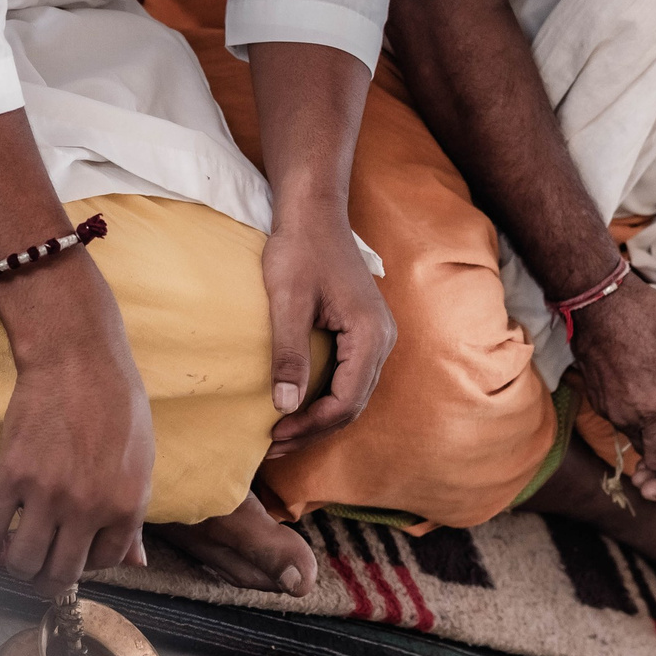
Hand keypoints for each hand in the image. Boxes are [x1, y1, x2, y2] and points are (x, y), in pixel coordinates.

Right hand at [0, 338, 153, 597]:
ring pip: (21, 562)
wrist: (76, 360)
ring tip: (14, 556)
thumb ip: (133, 517)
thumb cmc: (116, 404)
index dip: (87, 564)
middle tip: (39, 572)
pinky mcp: (10, 476)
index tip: (75, 555)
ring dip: (16, 567)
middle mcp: (88, 507)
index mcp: (126, 505)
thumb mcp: (141, 461)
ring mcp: (47, 494)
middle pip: (59, 573)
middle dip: (48, 581)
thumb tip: (136, 562)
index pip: (104, 563)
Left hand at [261, 213, 396, 456]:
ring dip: (318, 417)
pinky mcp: (363, 331)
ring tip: (280, 430)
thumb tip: (285, 407)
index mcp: (370, 335)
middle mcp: (383, 339)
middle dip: (313, 429)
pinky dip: (323, 397)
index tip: (273, 434)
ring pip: (352, 394)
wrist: (314, 211)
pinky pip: (349, 376)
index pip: (346, 401)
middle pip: (353, 404)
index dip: (309, 425)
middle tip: (272, 444)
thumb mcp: (286, 301)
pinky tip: (295, 401)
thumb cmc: (299, 248)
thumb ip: (289, 354)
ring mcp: (376, 336)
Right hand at [573, 274, 655, 481]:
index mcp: (650, 409)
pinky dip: (632, 408)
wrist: (597, 298)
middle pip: (646, 448)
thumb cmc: (645, 318)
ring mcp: (604, 405)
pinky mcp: (593, 392)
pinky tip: (642, 384)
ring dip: (648, 424)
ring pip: (630, 429)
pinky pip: (617, 412)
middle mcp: (623, 415)